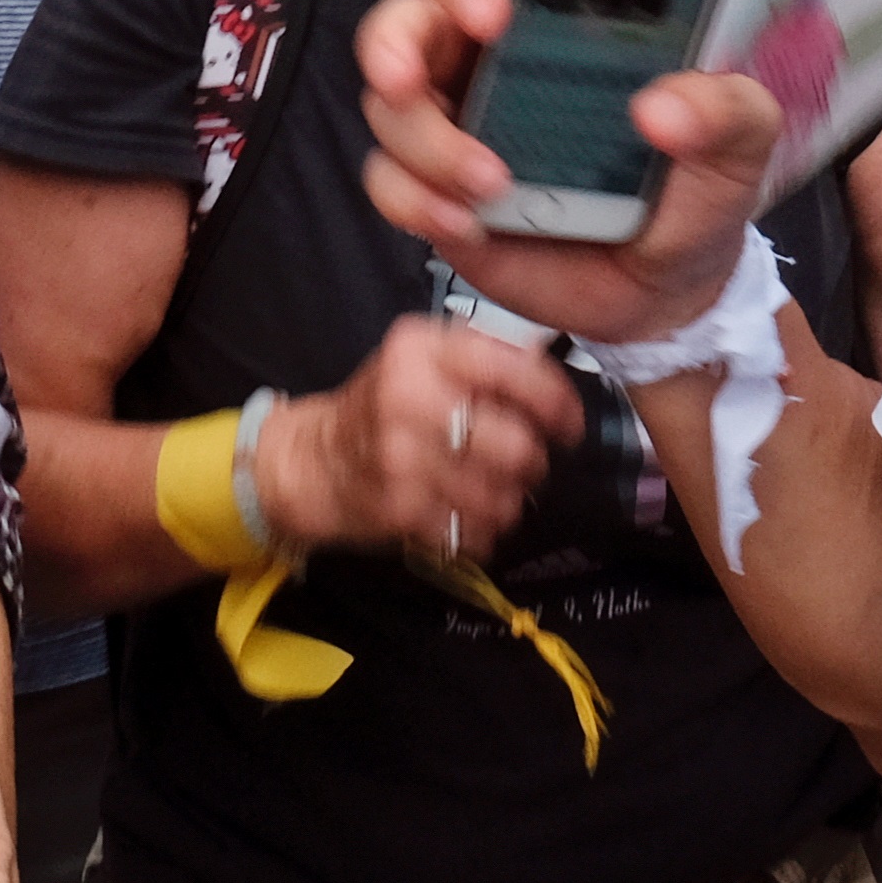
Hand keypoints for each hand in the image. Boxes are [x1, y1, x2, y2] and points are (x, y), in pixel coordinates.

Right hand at [267, 313, 585, 563]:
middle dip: (532, 461)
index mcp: (421, 349)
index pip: (514, 371)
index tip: (568, 423)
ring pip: (502, 496)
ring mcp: (402, 458)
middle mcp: (408, 397)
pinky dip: (481, 530)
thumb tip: (555, 385)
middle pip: (517, 445)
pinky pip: (475, 533)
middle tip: (522, 461)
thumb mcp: (422, 359)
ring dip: (509, 500)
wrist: (312, 461)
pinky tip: (465, 513)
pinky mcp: (400, 509)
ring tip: (490, 489)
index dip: (556, 402)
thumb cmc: (382, 407)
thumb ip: (484, 359)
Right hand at [355, 0, 788, 346]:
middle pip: (405, 21)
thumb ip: (726, 112)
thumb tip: (663, 110)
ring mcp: (456, 128)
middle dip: (392, 42)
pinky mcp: (436, 193)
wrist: (667, 291)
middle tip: (407, 78)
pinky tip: (467, 226)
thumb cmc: (696, 190)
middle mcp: (490, 64)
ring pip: (389, 108)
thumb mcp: (738, 142)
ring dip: (425, 145)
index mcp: (554, 25)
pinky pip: (388, 183)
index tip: (493, 8)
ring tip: (491, 187)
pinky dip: (413, 203)